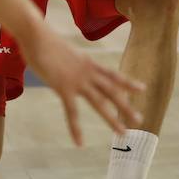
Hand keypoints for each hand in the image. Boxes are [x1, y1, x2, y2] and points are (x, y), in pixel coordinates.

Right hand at [17, 25, 143, 145]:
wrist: (36, 34)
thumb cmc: (44, 40)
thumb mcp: (62, 50)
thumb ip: (66, 60)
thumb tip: (60, 62)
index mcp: (88, 63)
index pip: (112, 74)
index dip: (127, 82)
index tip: (142, 88)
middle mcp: (87, 72)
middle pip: (112, 91)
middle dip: (125, 106)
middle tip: (140, 119)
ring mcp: (77, 81)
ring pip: (100, 103)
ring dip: (112, 119)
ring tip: (123, 133)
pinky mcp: (63, 88)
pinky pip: (72, 112)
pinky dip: (76, 129)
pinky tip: (80, 143)